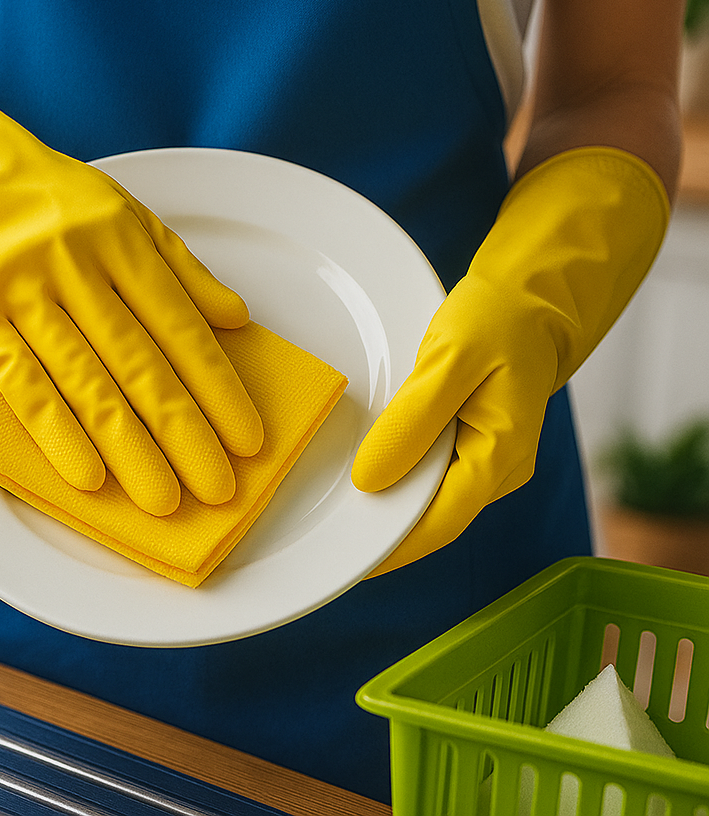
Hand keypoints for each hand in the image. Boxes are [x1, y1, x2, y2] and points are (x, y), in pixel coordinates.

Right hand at [0, 21, 263, 514]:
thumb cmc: (60, 206)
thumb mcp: (129, 218)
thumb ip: (184, 269)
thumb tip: (239, 320)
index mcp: (122, 241)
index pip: (181, 325)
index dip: (218, 386)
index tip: (248, 439)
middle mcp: (77, 266)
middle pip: (139, 361)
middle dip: (183, 431)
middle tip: (218, 489)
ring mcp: (24, 294)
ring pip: (85, 381)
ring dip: (128, 446)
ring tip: (163, 501)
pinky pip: (21, 384)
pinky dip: (55, 432)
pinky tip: (88, 478)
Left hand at [352, 148, 668, 575]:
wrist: (529, 297)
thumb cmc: (496, 319)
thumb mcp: (451, 360)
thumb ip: (413, 421)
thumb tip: (372, 480)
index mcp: (499, 456)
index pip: (440, 522)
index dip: (392, 547)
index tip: (345, 562)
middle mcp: (497, 469)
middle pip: (435, 518)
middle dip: (386, 534)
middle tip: (328, 544)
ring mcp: (486, 458)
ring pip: (432, 498)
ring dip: (391, 508)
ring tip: (338, 519)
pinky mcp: (472, 442)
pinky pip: (433, 474)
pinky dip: (400, 479)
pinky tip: (367, 477)